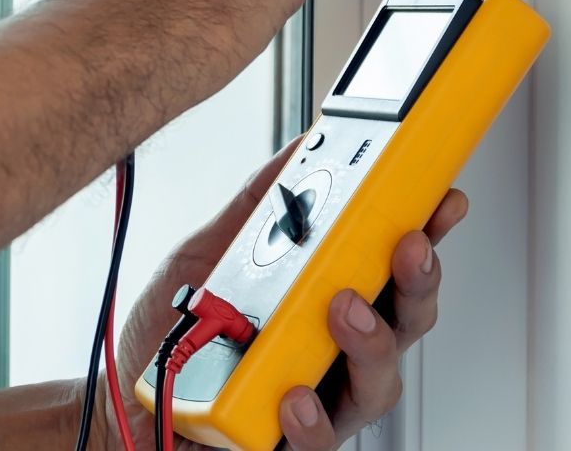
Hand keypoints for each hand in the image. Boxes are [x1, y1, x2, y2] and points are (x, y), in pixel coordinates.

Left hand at [109, 138, 467, 449]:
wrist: (128, 389)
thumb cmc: (177, 327)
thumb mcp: (212, 248)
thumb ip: (258, 205)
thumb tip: (299, 148)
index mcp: (325, 296)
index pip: (390, 264)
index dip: (425, 231)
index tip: (442, 198)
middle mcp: (334, 349)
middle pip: (405, 320)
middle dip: (417, 280)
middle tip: (405, 245)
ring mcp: (319, 398)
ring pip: (378, 382)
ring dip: (371, 341)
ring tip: (344, 307)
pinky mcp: (289, 443)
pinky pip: (317, 440)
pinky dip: (312, 418)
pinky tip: (296, 394)